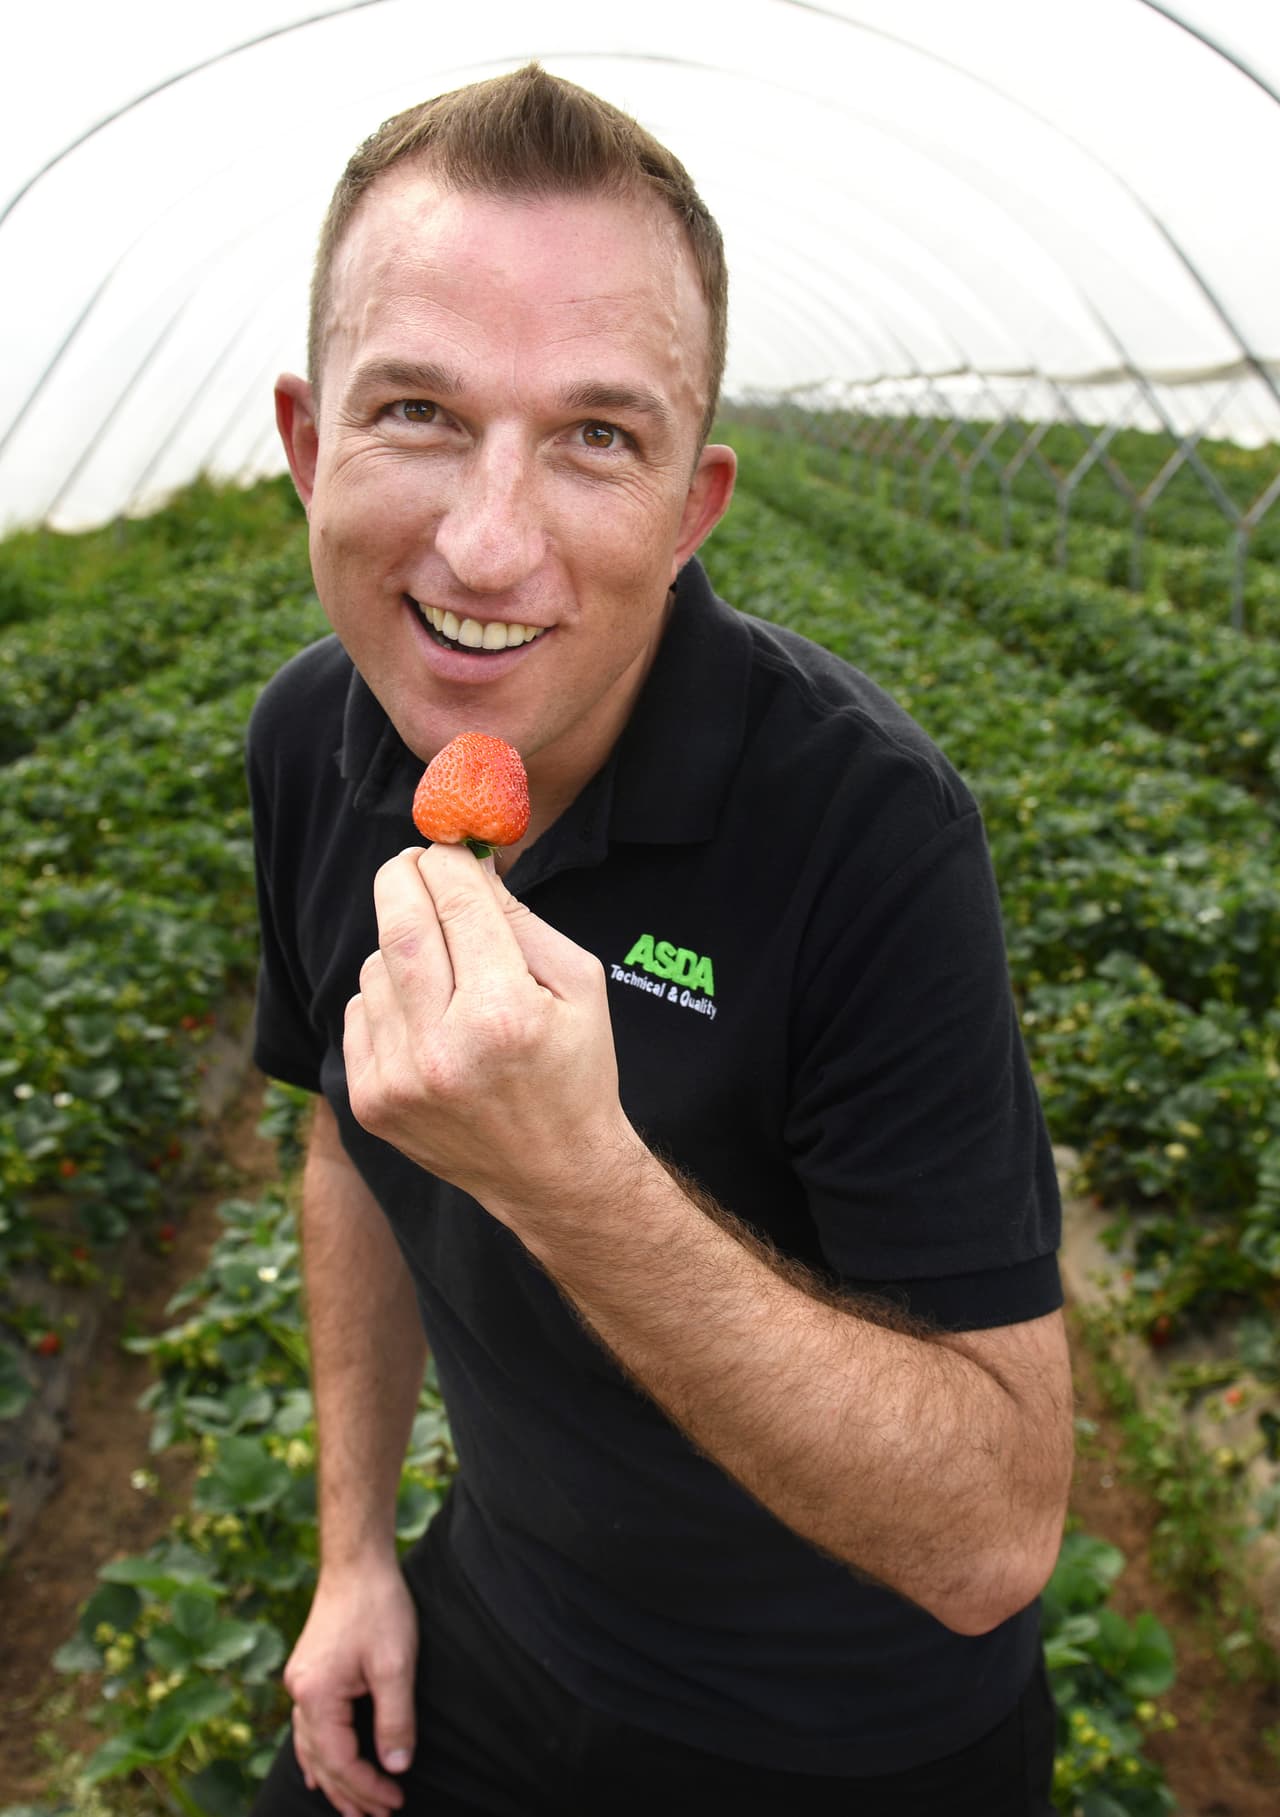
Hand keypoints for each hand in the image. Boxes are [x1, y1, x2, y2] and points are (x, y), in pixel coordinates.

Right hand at [283, 1557, 417, 1816]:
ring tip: (353, 1809)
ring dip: (333, 1780)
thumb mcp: (395, 1664)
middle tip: (380, 1816)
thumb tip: (396, 1766)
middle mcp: (300, 1693)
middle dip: (351, 1793)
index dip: (368, 1787)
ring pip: (311, 1747)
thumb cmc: (379, 1607)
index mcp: (316, 1695)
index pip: (341, 1760)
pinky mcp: (308, 1672)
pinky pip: (306, 1727)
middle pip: (323, 1760)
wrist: (357, 1562)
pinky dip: (317, 1754)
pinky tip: (319, 1770)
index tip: (397, 1800)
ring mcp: (300, 1682)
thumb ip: (396, 1718)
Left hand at [344, 845, 640, 1233]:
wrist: (554, 1175)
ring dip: (403, 950)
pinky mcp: (372, 1103)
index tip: (447, 846)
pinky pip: (360, 1012)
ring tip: (444, 977)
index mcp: (505, 1013)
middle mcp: (444, 1047)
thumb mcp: (578, 984)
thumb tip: (467, 861)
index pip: (457, 901)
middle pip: (400, 924)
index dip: (448, 859)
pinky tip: (426, 1022)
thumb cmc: (575, 1069)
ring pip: (376, 966)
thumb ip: (520, 918)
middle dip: (403, 877)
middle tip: (413, 864)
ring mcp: (400, 1080)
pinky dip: (387, 1000)